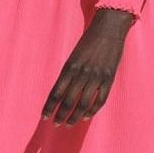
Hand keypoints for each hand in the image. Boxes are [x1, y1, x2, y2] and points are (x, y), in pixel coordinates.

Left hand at [41, 8, 133, 124]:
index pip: (56, 92)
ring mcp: (96, 77)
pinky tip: (86, 116)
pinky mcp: (109, 78)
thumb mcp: (74, 55)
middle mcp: (82, 73)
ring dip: (75, 116)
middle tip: (55, 124)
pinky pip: (100, 100)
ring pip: (83, 104)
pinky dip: (93, 110)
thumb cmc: (89, 41)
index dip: (49, 107)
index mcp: (70, 67)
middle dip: (60, 115)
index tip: (44, 117)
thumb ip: (69, 73)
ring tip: (69, 124)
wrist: (108, 28)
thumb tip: (61, 93)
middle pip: (68, 101)